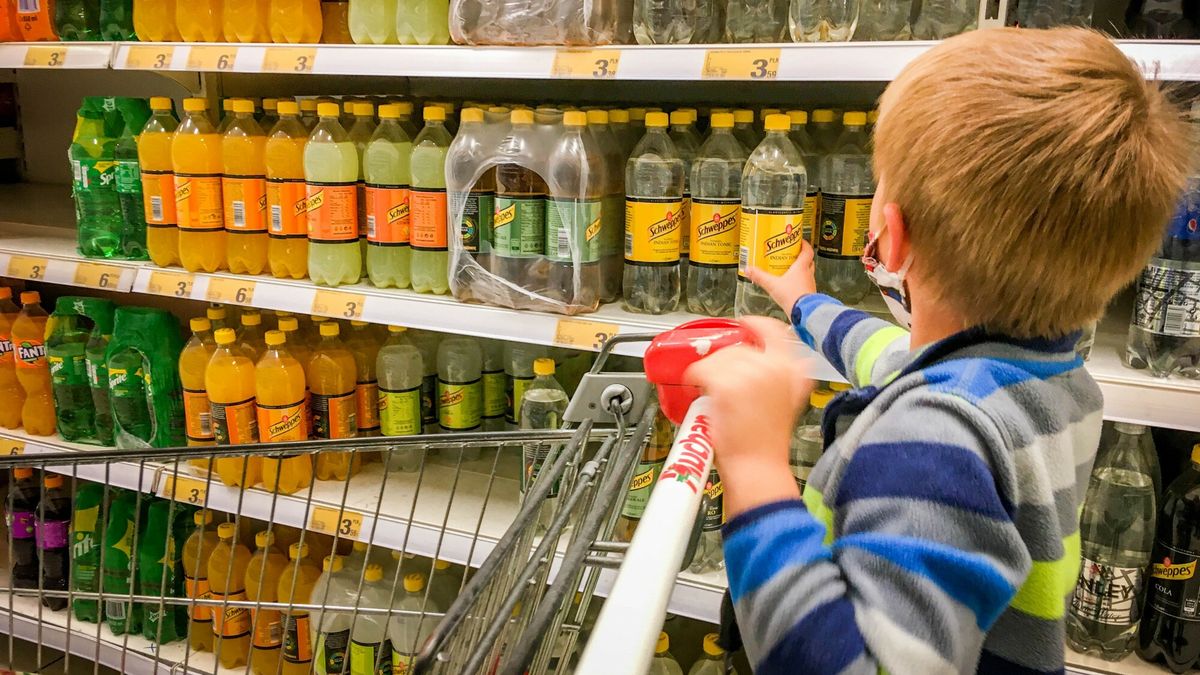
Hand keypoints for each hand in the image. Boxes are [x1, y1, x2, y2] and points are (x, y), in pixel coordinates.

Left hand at [682, 317, 812, 516]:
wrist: (758, 469)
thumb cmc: (765, 443)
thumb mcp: (784, 400)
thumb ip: (776, 375)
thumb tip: (753, 359)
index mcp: (795, 370)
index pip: (774, 330)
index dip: (754, 326)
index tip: (742, 326)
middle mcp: (778, 367)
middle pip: (739, 347)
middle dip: (724, 362)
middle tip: (719, 381)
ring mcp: (753, 374)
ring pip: (718, 358)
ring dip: (709, 373)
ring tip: (712, 394)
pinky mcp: (728, 384)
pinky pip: (702, 370)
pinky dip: (694, 379)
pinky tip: (699, 391)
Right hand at [746, 240, 816, 315]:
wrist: (803, 313)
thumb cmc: (792, 297)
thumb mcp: (772, 285)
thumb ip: (759, 276)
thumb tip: (748, 269)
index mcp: (801, 267)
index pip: (807, 251)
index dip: (803, 244)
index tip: (798, 241)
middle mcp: (808, 274)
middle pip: (808, 261)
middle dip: (800, 256)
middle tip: (791, 255)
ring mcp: (810, 285)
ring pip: (807, 273)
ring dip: (800, 270)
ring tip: (788, 270)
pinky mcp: (809, 295)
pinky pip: (805, 284)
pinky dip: (799, 282)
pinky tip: (790, 286)